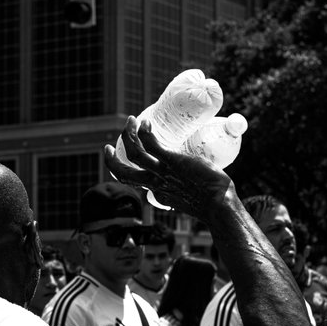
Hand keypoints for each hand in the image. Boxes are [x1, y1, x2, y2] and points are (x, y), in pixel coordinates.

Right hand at [104, 116, 233, 220]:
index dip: (122, 169)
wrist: (218, 203)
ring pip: (134, 154)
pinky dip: (145, 133)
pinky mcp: (173, 161)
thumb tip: (190, 175)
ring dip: (128, 136)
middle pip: (123, 173)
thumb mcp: (189, 195)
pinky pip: (152, 145)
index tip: (121, 159)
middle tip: (108, 146)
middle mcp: (156, 182)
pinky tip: (145, 123)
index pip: (133, 181)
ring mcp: (163, 171)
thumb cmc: (211, 200)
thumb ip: (184, 186)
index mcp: (158, 191)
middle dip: (111, 160)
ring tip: (130, 122)